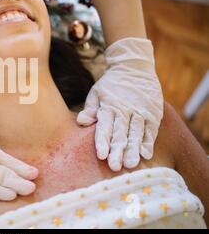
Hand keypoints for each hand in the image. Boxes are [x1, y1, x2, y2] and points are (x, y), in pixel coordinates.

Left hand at [77, 38, 163, 170]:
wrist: (134, 66)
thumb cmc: (111, 84)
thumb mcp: (96, 93)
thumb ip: (90, 109)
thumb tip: (81, 122)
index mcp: (109, 106)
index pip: (105, 127)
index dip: (102, 141)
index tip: (101, 155)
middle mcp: (125, 110)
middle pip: (121, 133)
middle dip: (118, 150)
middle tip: (115, 166)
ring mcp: (141, 112)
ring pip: (136, 133)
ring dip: (133, 149)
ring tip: (130, 164)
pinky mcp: (153, 113)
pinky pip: (151, 130)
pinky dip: (148, 142)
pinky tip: (145, 154)